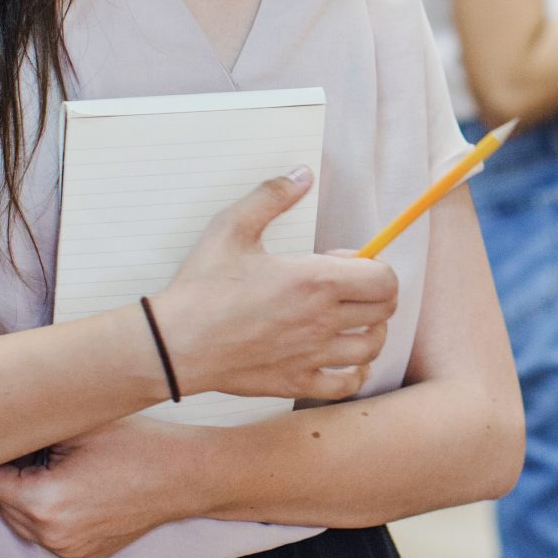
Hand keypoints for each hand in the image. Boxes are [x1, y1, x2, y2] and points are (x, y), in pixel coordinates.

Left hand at [0, 417, 200, 557]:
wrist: (182, 475)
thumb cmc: (136, 446)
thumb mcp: (78, 428)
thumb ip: (32, 434)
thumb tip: (3, 435)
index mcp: (43, 501)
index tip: (14, 445)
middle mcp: (51, 534)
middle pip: (2, 504)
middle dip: (16, 480)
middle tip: (47, 455)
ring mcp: (68, 550)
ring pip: (24, 524)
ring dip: (31, 501)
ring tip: (66, 474)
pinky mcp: (83, 557)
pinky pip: (50, 537)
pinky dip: (55, 519)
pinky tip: (81, 496)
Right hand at [149, 172, 397, 401]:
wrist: (174, 344)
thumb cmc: (202, 287)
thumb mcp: (232, 226)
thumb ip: (271, 196)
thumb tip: (303, 174)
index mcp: (315, 281)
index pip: (383, 278)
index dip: (374, 266)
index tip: (345, 261)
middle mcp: (322, 320)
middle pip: (384, 310)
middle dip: (376, 294)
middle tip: (346, 287)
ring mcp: (312, 355)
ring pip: (372, 346)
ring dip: (370, 330)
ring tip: (348, 320)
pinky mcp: (296, 382)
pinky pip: (347, 384)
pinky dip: (356, 372)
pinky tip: (344, 358)